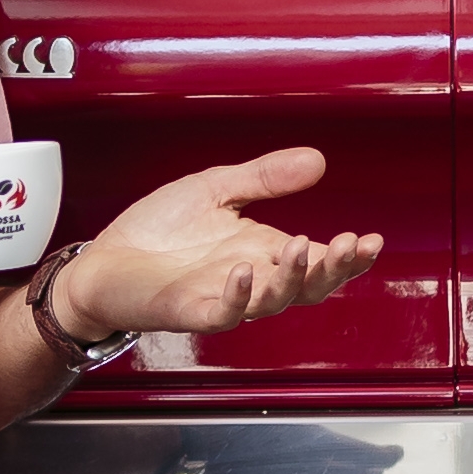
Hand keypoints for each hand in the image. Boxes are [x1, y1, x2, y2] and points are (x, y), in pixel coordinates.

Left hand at [49, 148, 381, 340]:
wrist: (102, 263)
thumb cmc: (155, 234)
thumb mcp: (216, 190)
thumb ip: (265, 178)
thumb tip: (315, 160)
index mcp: (261, 251)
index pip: (317, 260)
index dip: (347, 255)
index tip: (370, 240)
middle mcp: (249, 278)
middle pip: (307, 287)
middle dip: (334, 269)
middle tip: (351, 246)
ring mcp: (221, 297)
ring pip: (272, 301)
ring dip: (292, 277)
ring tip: (302, 245)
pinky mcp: (189, 310)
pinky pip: (222, 313)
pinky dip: (237, 296)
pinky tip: (244, 272)